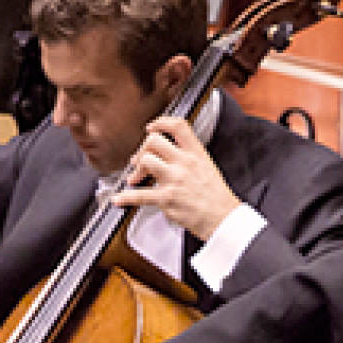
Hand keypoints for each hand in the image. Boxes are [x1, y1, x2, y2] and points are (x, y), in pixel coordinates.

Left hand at [111, 116, 241, 240]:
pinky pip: (140, 195)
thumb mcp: (208, 168)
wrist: (223, 219)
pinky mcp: (167, 198)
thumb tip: (170, 157)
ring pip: (146, 161)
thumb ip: (190, 158)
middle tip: (140, 161)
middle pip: (154, 141)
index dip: (160, 123)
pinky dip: (127, 197)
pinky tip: (119, 199)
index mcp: (197, 153)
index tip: (151, 128)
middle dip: (143, 150)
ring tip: (134, 180)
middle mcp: (185, 162)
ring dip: (136, 170)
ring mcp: (175, 179)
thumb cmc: (217, 198)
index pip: (178, 126)